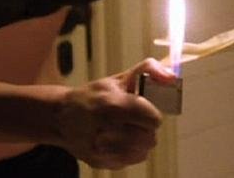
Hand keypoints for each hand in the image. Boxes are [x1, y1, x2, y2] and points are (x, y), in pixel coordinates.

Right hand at [53, 58, 175, 169]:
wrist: (62, 117)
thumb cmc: (94, 96)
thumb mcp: (119, 78)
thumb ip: (148, 70)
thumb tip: (172, 77)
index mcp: (114, 106)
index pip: (153, 120)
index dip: (151, 114)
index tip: (143, 110)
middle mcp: (107, 130)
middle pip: (149, 138)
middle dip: (146, 128)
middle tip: (135, 120)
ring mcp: (102, 150)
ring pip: (142, 151)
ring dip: (140, 141)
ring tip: (129, 130)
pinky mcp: (100, 162)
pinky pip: (130, 160)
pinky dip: (130, 151)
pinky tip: (120, 140)